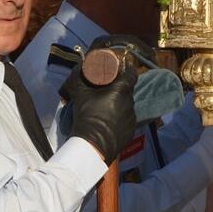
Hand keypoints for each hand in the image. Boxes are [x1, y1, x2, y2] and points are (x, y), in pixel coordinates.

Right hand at [61, 40, 140, 161]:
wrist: (92, 145)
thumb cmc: (87, 116)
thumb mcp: (80, 95)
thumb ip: (80, 78)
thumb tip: (80, 66)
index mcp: (122, 90)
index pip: (132, 74)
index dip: (127, 69)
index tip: (120, 70)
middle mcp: (131, 102)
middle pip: (128, 91)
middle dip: (119, 89)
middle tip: (106, 90)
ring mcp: (132, 118)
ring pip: (127, 106)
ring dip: (119, 105)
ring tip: (106, 109)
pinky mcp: (131, 131)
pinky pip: (126, 120)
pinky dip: (120, 119)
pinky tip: (109, 123)